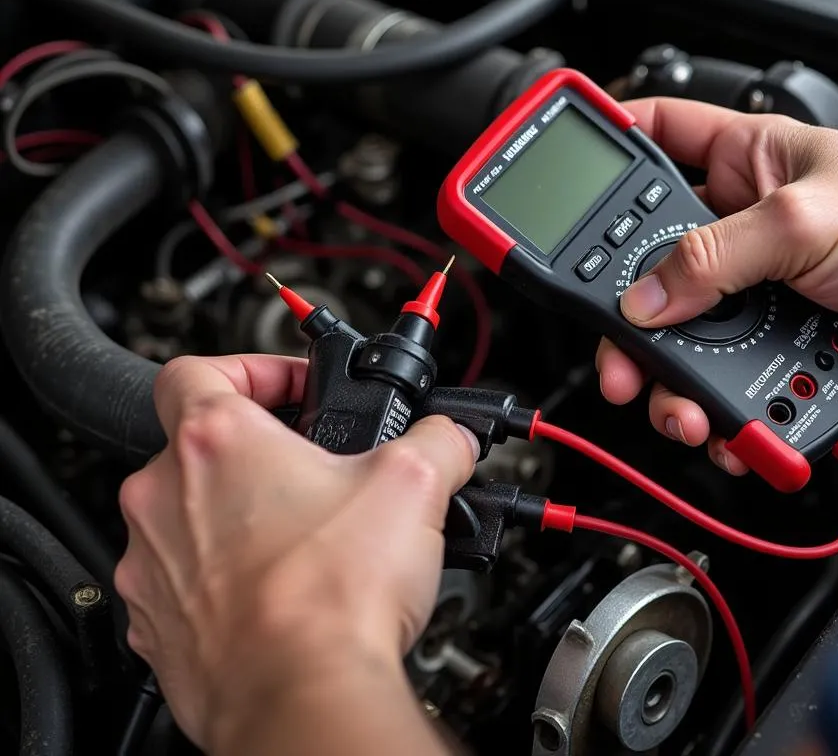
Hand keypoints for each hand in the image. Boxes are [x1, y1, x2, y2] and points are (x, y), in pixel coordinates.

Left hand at [115, 354, 477, 752]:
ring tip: (307, 536)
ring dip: (241, 515)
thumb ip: (438, 439)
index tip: (295, 390)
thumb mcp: (415, 483)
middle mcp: (164, 497)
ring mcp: (152, 566)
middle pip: (200, 444)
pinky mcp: (157, 627)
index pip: (197, 368)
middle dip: (262, 450)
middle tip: (316, 469)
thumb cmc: (332, 597)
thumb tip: (451, 437)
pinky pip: (184, 581)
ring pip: (190, 515)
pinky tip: (283, 592)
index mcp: (214, 441)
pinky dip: (224, 577)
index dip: (254, 368)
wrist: (301, 702)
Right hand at [596, 97, 837, 474]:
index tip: (562, 170)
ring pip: (681, 329)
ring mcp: (756, 283)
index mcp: (745, 159)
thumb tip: (646, 297)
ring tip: (678, 406)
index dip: (607, 143)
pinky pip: (723, 372)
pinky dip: (716, 406)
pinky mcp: (775, 336)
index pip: (656, 132)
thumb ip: (714, 258)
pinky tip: (723, 420)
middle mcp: (741, 221)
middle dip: (626, 308)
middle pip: (649, 256)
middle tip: (616, 346)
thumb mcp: (801, 222)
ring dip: (670, 376)